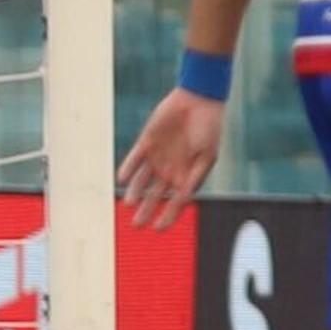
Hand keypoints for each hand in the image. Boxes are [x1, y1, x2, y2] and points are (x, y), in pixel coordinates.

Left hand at [115, 88, 228, 232]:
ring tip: (128, 205)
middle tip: (136, 226)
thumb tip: (183, 197)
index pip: (175, 201)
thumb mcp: (207, 156)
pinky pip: (133, 160)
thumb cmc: (209, 128)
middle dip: (146, 211)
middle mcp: (171, 168)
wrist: (198, 100)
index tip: (158, 229)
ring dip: (135, 193)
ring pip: (141, 181)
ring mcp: (158, 156)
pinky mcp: (146, 143)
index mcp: (187, 174)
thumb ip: (194, 176)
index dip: (168, 216)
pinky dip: (128, 169)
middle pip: (154, 196)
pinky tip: (121, 179)